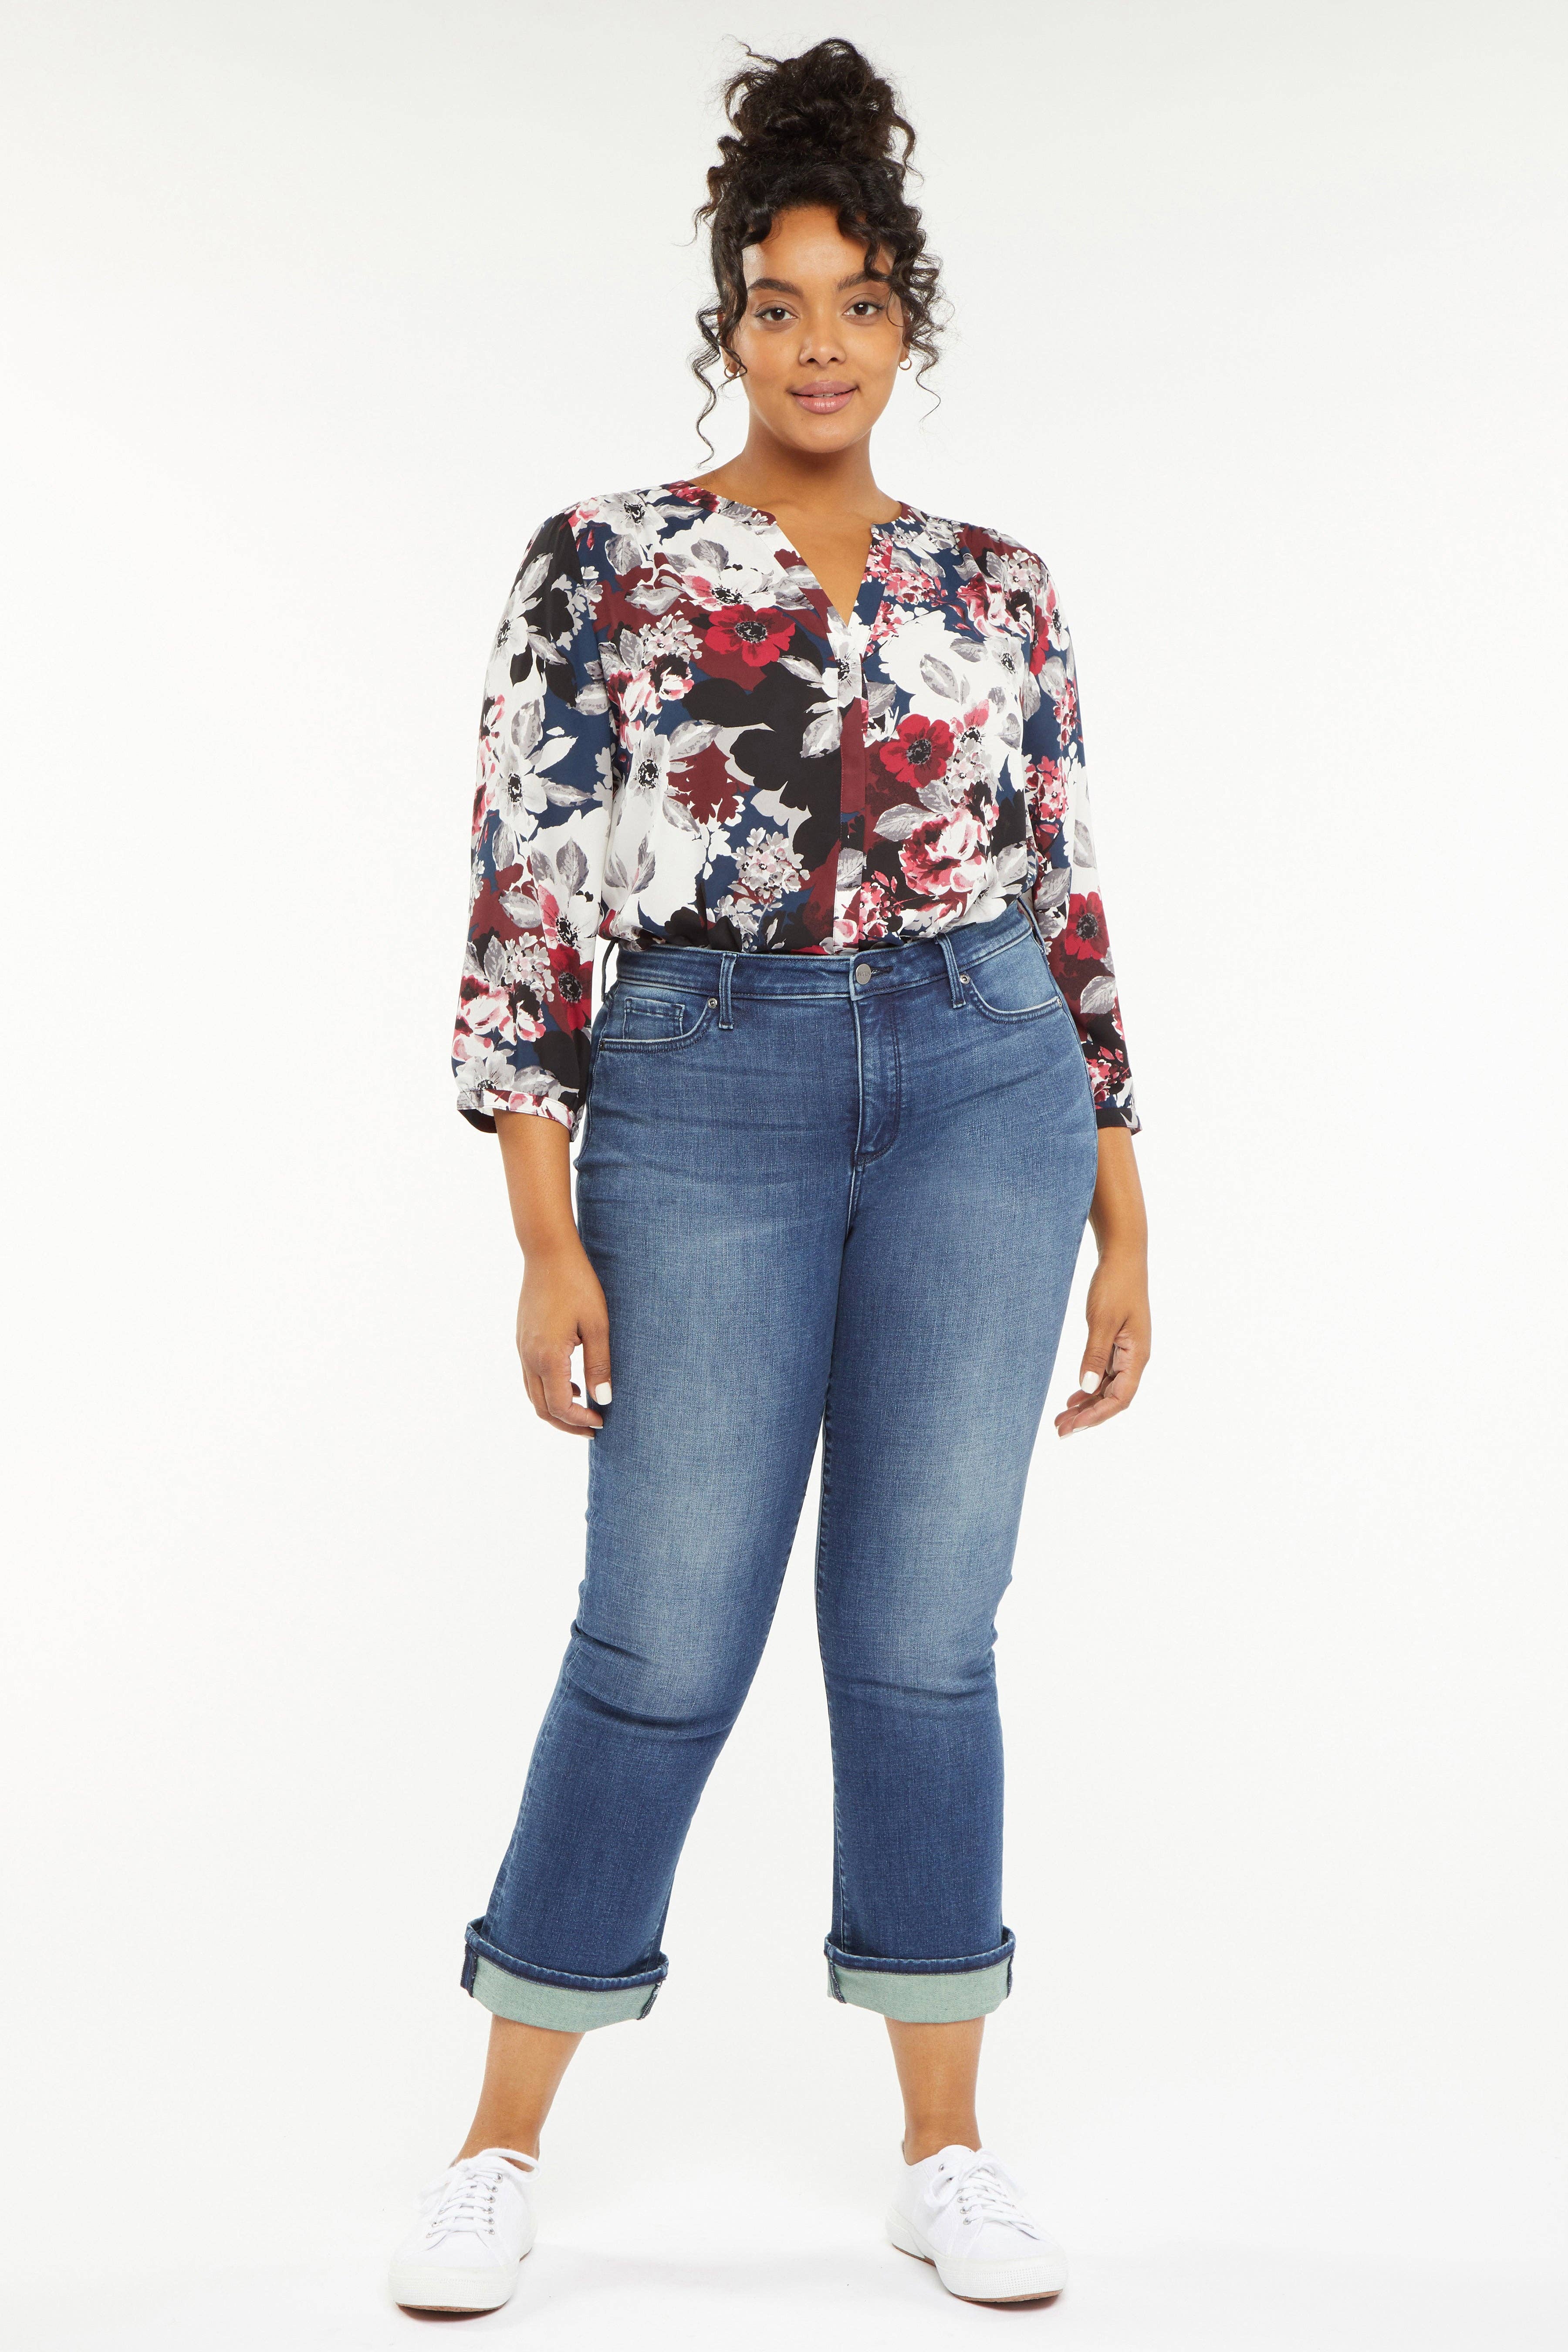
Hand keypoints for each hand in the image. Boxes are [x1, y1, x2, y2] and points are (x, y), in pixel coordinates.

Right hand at [517, 1240, 611, 1437]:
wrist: (548, 1253)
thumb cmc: (577, 1285)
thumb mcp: (597, 1325)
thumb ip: (600, 1365)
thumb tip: (603, 1399)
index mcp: (548, 1356)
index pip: (560, 1406)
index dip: (580, 1420)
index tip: (602, 1421)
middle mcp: (529, 1357)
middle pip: (542, 1408)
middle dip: (568, 1423)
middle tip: (594, 1426)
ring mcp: (522, 1349)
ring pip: (533, 1395)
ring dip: (556, 1408)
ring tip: (584, 1408)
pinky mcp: (521, 1340)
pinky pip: (530, 1377)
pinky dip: (549, 1390)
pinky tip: (571, 1382)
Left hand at [1054, 1245, 1149, 1436]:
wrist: (1122, 1257)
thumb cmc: (1115, 1284)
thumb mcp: (1102, 1321)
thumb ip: (1095, 1355)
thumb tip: (1087, 1388)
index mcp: (1137, 1355)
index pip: (1120, 1398)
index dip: (1097, 1416)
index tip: (1072, 1426)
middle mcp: (1135, 1358)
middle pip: (1113, 1398)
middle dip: (1087, 1416)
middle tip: (1059, 1430)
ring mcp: (1126, 1352)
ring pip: (1107, 1388)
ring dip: (1086, 1405)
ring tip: (1061, 1418)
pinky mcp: (1117, 1344)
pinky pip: (1105, 1374)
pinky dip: (1089, 1387)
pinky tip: (1073, 1397)